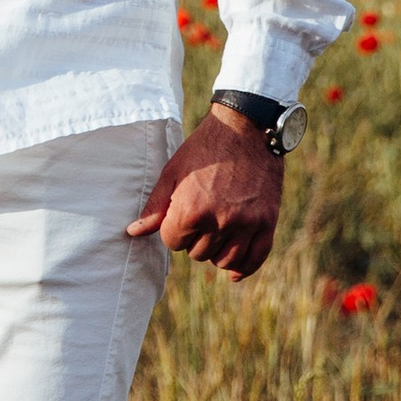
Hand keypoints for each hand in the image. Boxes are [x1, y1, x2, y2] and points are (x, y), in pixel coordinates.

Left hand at [128, 107, 286, 280]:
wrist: (246, 129)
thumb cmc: (204, 149)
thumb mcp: (173, 173)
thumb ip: (155, 207)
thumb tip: (133, 232)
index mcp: (191, 210)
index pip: (173, 242)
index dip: (173, 228)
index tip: (180, 212)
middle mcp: (219, 222)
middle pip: (197, 253)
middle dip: (195, 238)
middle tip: (201, 215)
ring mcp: (246, 224)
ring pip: (224, 260)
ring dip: (216, 251)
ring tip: (216, 231)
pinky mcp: (267, 222)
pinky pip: (255, 258)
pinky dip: (243, 267)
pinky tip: (233, 272)